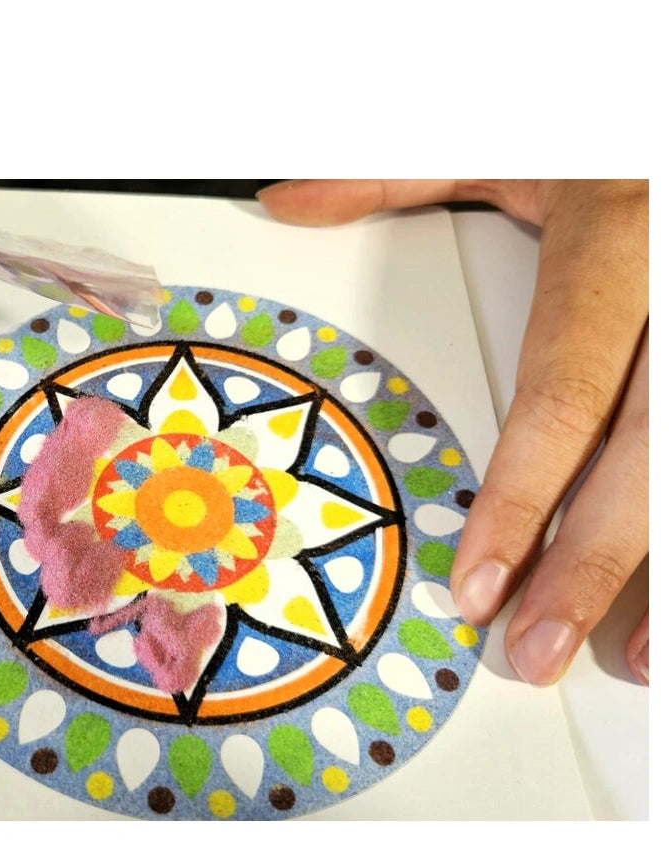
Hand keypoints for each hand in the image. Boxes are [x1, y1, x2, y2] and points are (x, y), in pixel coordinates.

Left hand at [257, 180, 648, 685]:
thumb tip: (286, 200)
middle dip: (590, 564)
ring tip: (632, 656)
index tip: (481, 584)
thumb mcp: (500, 134)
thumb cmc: (597, 122)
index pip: (561, 392)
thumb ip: (393, 175)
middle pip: (645, 454)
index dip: (525, 498)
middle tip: (537, 649)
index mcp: (615, 240)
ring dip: (668, 571)